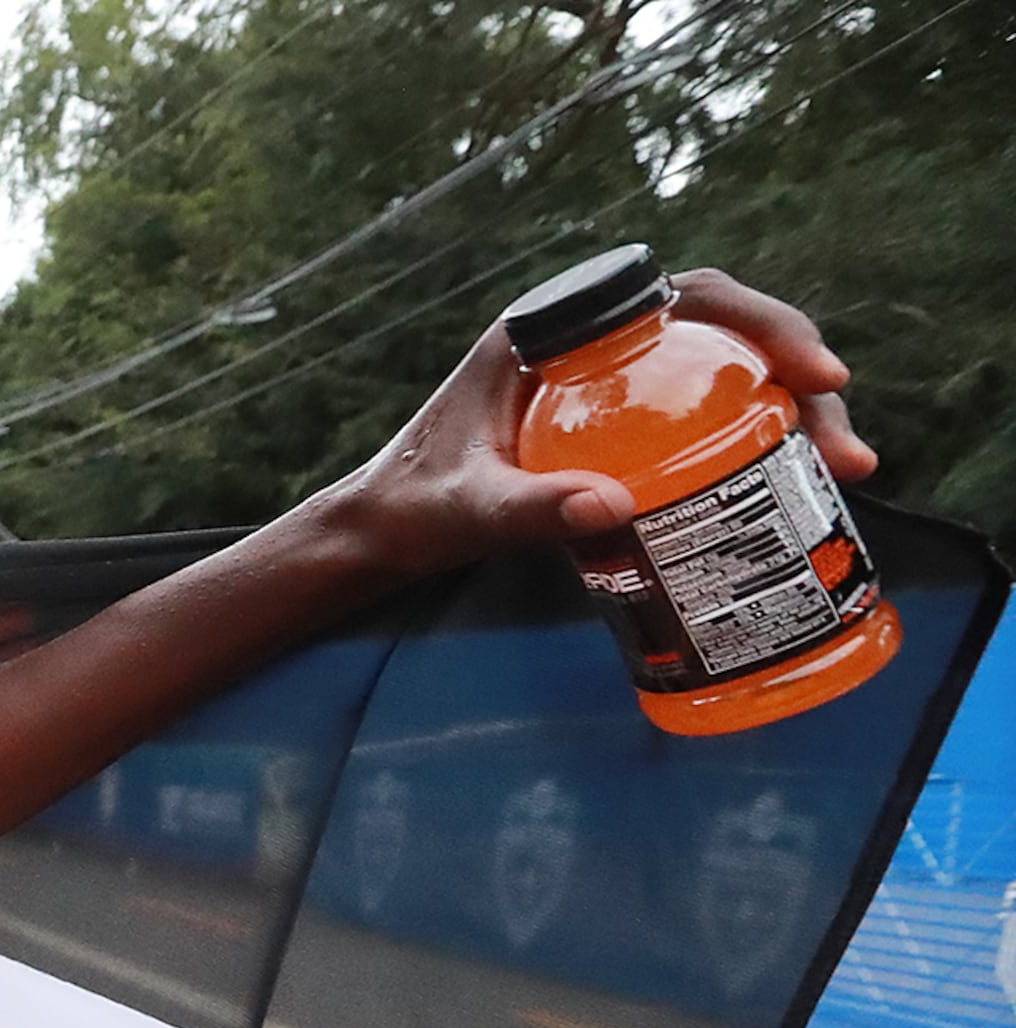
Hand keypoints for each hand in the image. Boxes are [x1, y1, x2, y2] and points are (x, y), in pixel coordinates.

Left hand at [322, 269, 872, 575]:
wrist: (382, 536)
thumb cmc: (411, 510)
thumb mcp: (466, 510)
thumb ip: (524, 509)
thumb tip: (614, 506)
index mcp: (553, 329)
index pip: (682, 294)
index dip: (759, 319)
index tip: (810, 372)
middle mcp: (591, 343)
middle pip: (724, 332)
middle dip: (797, 375)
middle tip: (842, 443)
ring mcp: (611, 386)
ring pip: (725, 374)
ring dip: (790, 413)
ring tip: (840, 471)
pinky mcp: (619, 428)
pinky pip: (705, 417)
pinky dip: (755, 442)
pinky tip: (794, 483)